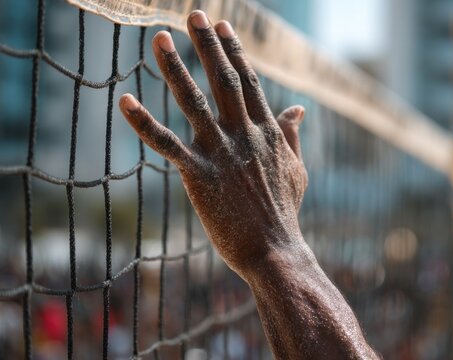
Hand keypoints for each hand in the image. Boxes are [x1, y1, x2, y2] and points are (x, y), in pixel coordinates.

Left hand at [118, 11, 307, 275]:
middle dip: (207, 45)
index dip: (234, 51)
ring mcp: (221, 153)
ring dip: (175, 68)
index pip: (249, 82)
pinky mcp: (199, 175)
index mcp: (268, 132)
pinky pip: (167, 144)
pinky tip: (124, 99)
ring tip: (158, 38)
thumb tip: (299, 108)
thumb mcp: (297, 169)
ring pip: (194, 102)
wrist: (274, 249)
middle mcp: (245, 135)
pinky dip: (143, 121)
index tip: (222, 26)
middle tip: (193, 14)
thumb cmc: (284, 212)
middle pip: (224, 80)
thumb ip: (293, 136)